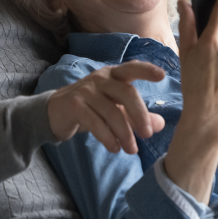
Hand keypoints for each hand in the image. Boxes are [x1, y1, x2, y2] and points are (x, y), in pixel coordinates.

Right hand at [48, 60, 166, 154]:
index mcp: (113, 75)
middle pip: (126, 93)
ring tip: (131, 150)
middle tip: (147, 135)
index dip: (146, 70)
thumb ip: (137, 115)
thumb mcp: (115, 109)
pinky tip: (115, 148)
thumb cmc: (91, 107)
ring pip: (112, 112)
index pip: (132, 68)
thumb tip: (160, 125)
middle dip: (140, 114)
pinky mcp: (74, 105)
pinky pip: (96, 122)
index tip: (162, 76)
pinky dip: (108, 137)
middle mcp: (100, 79)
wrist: (55, 112)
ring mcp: (86, 91)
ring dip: (125, 133)